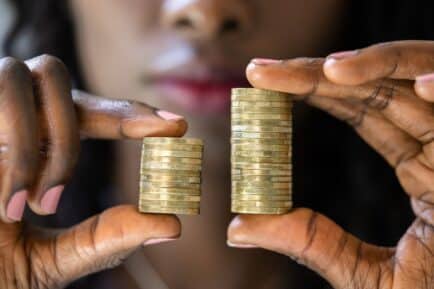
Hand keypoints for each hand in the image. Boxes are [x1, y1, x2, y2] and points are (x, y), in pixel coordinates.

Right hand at [0, 55, 185, 287]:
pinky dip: (19, 150)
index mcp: (32, 147)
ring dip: (48, 141)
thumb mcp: (50, 263)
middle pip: (58, 78)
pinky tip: (7, 202)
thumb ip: (105, 240)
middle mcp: (3, 122)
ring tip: (35, 203)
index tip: (177, 126)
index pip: (89, 112)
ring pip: (26, 79)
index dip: (132, 113)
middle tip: (110, 163)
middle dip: (93, 120)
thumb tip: (172, 225)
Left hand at [227, 41, 433, 288]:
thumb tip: (237, 227)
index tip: (261, 81)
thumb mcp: (362, 273)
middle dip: (320, 74)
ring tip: (328, 70)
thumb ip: (309, 242)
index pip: (358, 111)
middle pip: (379, 90)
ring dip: (380, 69)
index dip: (311, 90)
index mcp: (418, 165)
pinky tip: (424, 87)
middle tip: (263, 69)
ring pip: (422, 85)